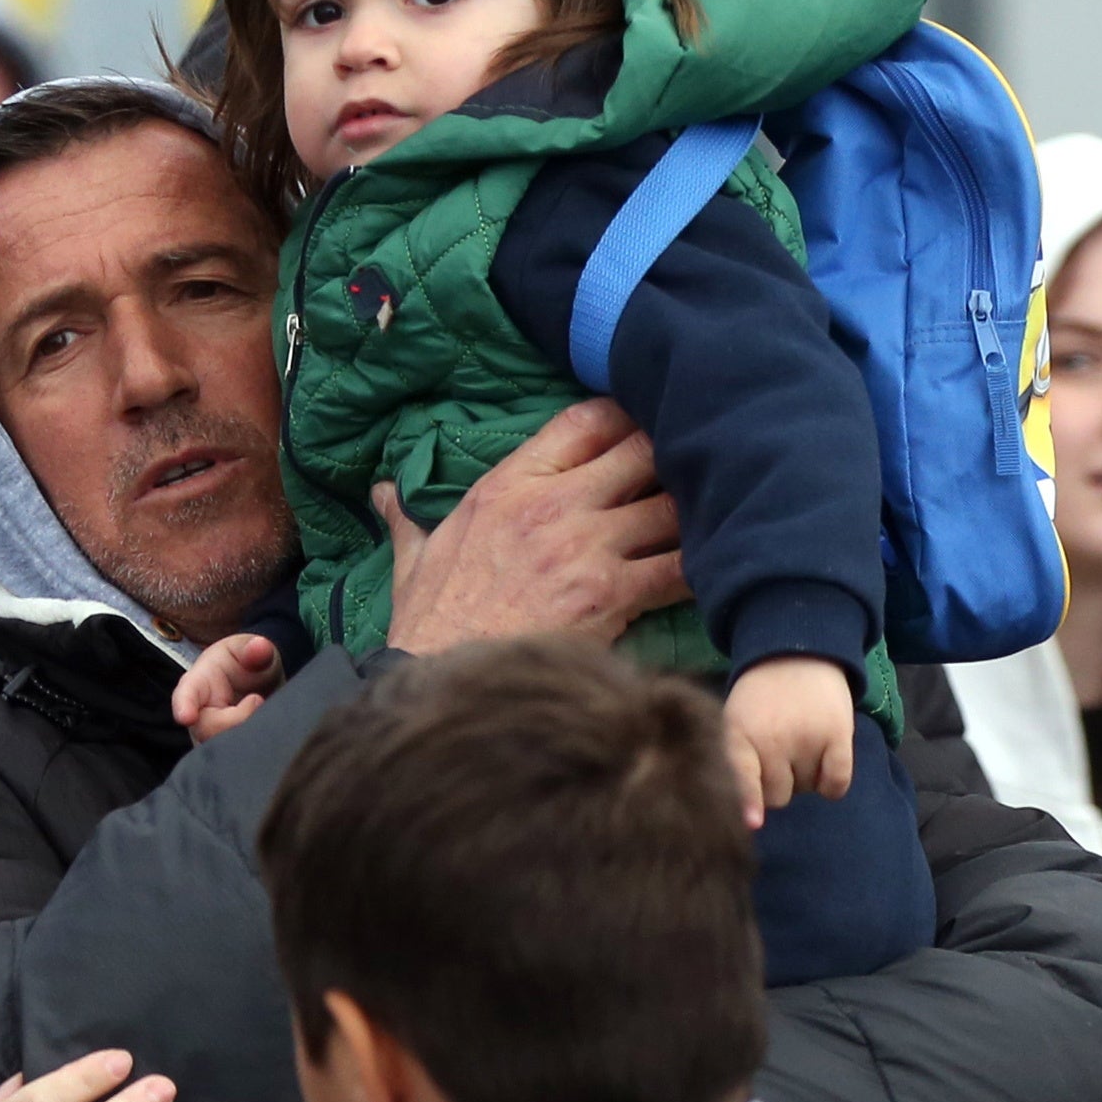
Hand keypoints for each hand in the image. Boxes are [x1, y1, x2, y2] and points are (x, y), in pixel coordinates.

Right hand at [171, 633, 285, 744]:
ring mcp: (210, 736)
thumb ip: (255, 649)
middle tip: (259, 701)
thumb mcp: (250, 648)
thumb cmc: (245, 662)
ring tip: (264, 715)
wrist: (258, 682)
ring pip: (220, 749)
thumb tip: (260, 647)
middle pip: (207, 730)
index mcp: (198, 683)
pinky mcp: (224, 751)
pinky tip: (265, 738)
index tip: (185, 716)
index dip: (184, 705)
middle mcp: (198, 714)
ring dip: (245, 738)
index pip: (186, 694)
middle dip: (236, 720)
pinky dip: (250, 751)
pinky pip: (234, 759)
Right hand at [384, 399, 689, 653]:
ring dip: (696, 510)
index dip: (625, 417)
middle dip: (672, 457)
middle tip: (698, 472)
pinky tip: (718, 568)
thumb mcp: (413, 561)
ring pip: (670, 503)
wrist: (439, 684)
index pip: (584, 421)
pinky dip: (704, 563)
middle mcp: (552, 504)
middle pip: (641, 450)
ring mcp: (585, 546)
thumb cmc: (430, 627)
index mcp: (507, 486)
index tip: (646, 424)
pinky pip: (679, 565)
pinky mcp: (612, 593)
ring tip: (719, 517)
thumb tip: (382, 491)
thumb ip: (407, 519)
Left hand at [721, 656, 856, 826]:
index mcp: (739, 734)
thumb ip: (736, 762)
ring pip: (806, 790)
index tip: (753, 823)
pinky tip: (826, 764)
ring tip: (800, 743)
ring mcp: (807, 737)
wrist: (797, 653)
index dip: (748, 801)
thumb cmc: (761, 698)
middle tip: (780, 754)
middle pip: (777, 796)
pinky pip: (836, 783)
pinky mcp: (838, 735)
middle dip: (779, 784)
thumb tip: (750, 817)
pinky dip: (832, 785)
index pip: (743, 774)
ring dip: (805, 778)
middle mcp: (773, 738)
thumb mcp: (735, 722)